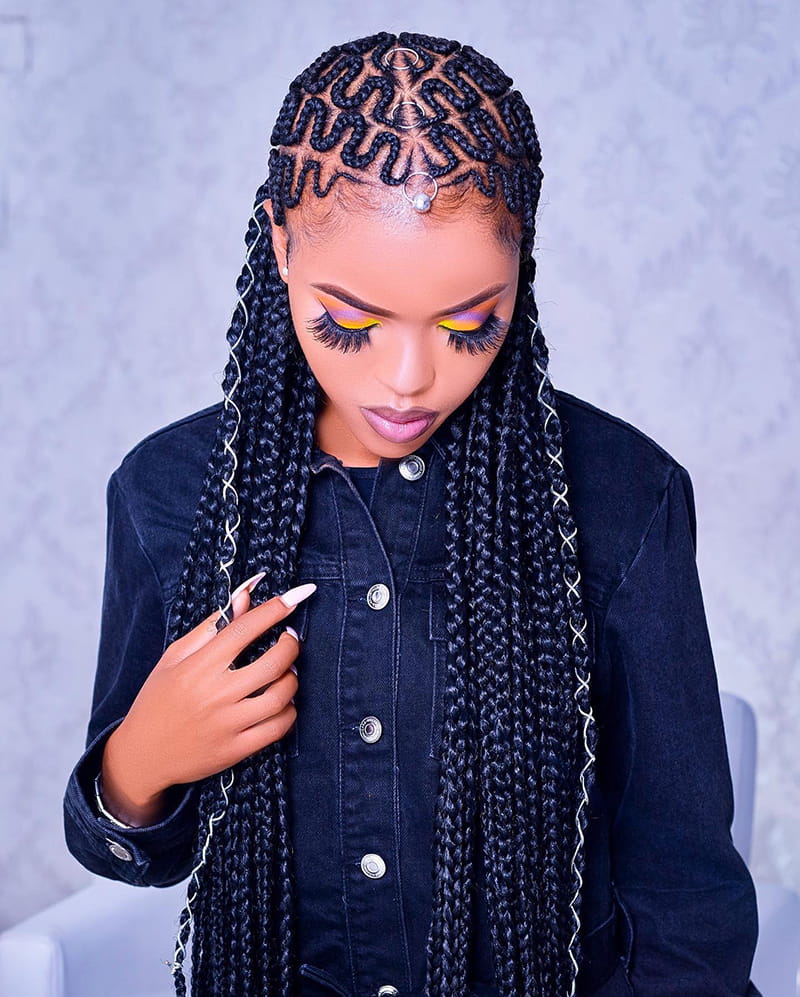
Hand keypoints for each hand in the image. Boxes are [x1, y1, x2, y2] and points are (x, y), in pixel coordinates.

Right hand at [100, 577, 314, 824]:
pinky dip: (289, 712)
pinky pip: (277, 728)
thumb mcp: (175, 657)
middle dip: (291, 645)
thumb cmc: (158, 699)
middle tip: (290, 639)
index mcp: (199, 666)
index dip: (274, 610)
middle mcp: (215, 694)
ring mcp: (227, 725)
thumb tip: (245, 596)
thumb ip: (213, 626)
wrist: (143, 754)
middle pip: (273, 663)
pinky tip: (283, 702)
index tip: (294, 598)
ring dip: (292, 679)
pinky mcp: (235, 750)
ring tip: (287, 671)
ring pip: (281, 696)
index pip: (245, 629)